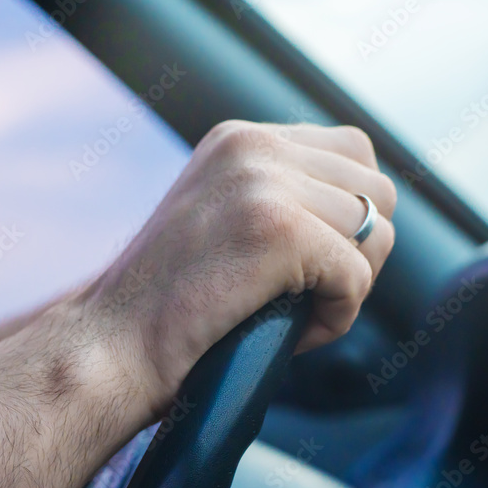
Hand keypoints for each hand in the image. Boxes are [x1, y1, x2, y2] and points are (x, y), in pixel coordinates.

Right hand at [83, 120, 395, 421]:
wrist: (110, 347)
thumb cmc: (166, 307)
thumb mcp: (220, 224)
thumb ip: (279, 200)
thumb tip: (368, 217)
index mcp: (240, 140)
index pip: (353, 153)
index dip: (350, 217)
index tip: (311, 264)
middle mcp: (253, 147)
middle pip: (377, 188)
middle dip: (362, 250)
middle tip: (313, 295)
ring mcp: (264, 183)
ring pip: (376, 231)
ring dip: (350, 286)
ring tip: (298, 315)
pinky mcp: (278, 229)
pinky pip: (357, 276)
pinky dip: (337, 317)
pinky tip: (295, 335)